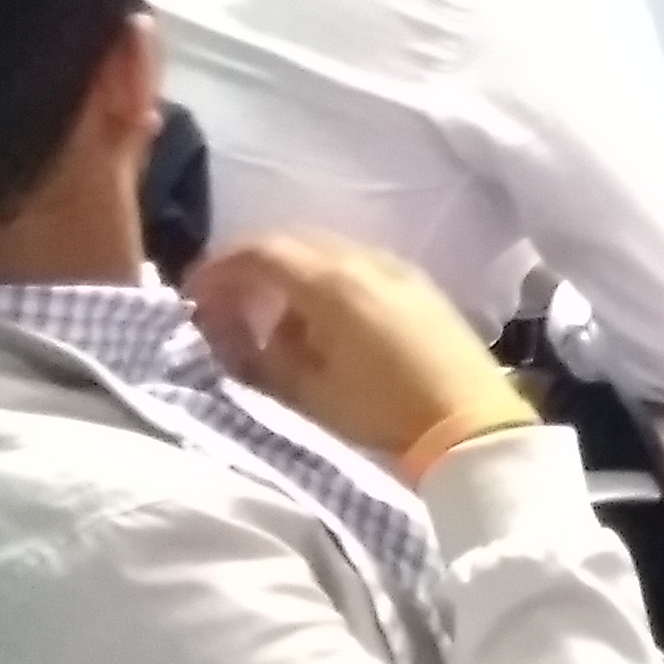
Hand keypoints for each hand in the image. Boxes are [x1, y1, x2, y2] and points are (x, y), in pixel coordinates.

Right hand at [188, 234, 522, 465]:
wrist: (470, 421)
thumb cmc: (383, 410)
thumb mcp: (306, 390)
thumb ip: (261, 353)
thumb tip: (235, 329)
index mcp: (330, 281)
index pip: (259, 252)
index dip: (218, 270)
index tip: (194, 297)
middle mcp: (362, 259)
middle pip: (290, 242)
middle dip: (249, 267)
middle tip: (224, 304)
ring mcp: (395, 266)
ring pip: (324, 249)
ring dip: (287, 272)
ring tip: (267, 314)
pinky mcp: (417, 282)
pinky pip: (355, 263)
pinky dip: (322, 278)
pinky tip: (316, 317)